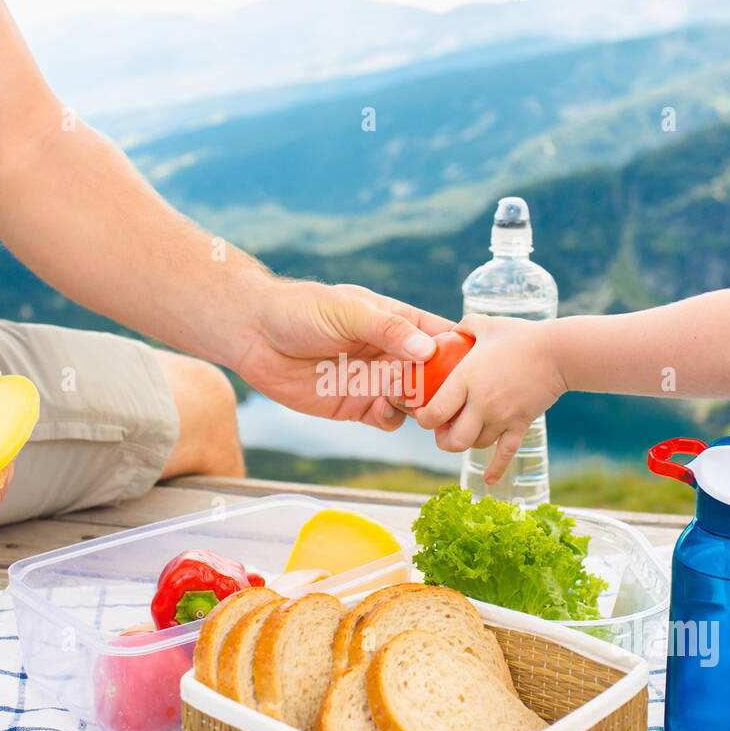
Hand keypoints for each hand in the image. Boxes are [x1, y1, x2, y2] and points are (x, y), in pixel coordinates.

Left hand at [234, 280, 453, 429]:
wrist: (254, 335)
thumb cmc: (299, 310)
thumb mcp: (346, 310)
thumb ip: (386, 329)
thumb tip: (426, 349)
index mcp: (397, 322)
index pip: (442, 335)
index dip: (462, 350)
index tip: (475, 365)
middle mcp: (392, 353)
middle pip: (436, 376)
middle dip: (447, 389)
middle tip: (447, 397)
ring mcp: (375, 381)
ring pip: (416, 401)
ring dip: (422, 407)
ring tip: (414, 404)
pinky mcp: (355, 406)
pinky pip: (388, 420)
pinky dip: (394, 419)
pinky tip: (383, 410)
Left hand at [414, 314, 566, 481]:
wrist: (558, 351)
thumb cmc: (521, 335)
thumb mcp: (485, 324)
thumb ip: (464, 326)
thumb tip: (452, 330)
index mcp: (465, 379)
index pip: (435, 412)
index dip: (425, 419)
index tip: (425, 415)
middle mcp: (480, 403)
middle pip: (453, 439)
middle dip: (443, 440)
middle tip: (442, 432)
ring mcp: (502, 417)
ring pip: (476, 446)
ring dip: (467, 445)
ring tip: (465, 436)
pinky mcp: (520, 425)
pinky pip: (505, 454)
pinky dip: (496, 469)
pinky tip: (488, 480)